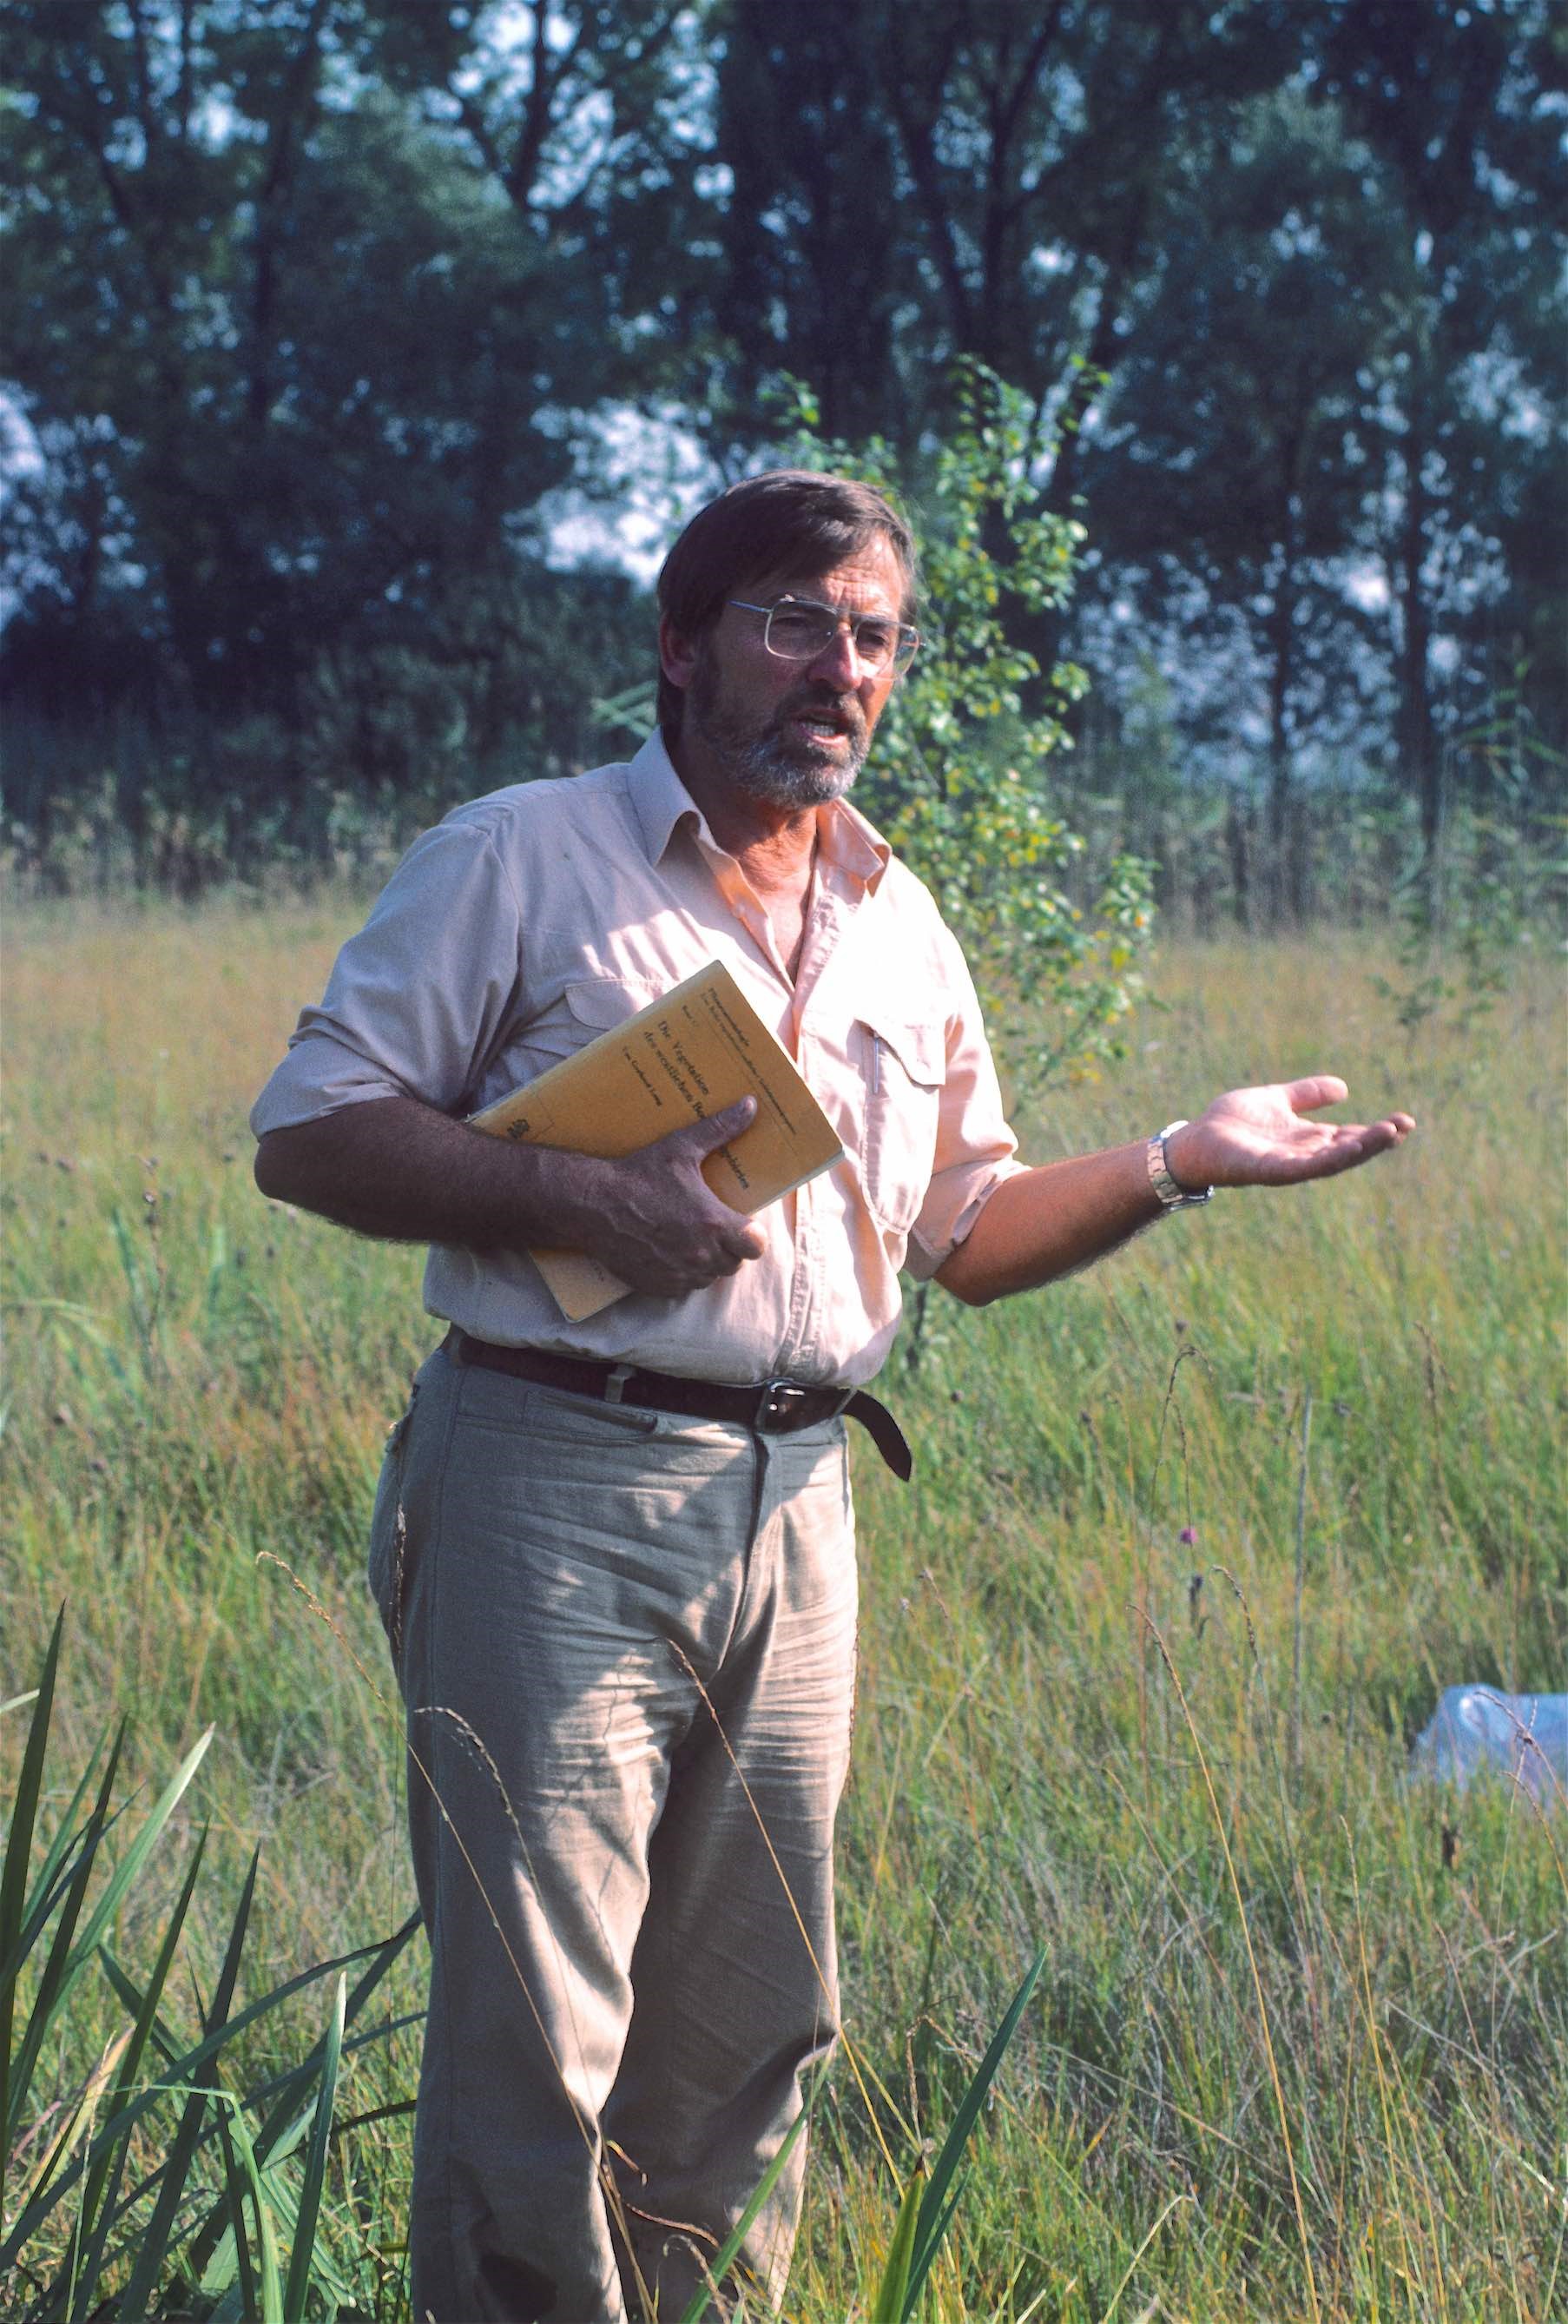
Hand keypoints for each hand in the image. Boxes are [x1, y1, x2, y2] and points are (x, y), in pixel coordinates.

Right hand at [573, 1096, 768, 1296]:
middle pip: (734, 1263)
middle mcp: (701, 1256)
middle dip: (728, 1247)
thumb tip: (751, 1104)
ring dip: (706, 1262)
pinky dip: (681, 1274)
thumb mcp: (681, 1148)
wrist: (592, 1205)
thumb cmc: (639, 1176)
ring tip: (689, 1238)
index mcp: (713, 1224)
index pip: (756, 1246)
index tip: (740, 1223)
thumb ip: (720, 1128)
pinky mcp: (659, 1286)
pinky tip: (668, 1252)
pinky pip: (683, 1288)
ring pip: (709, 1277)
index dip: (751, 1235)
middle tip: (710, 1226)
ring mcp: (680, 1275)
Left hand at [1164, 1077, 1414, 1192]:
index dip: (1375, 1131)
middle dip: (1377, 1140)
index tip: (1403, 1121)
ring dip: (1361, 1149)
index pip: (1348, 1136)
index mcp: (1306, 1139)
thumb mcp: (1276, 1100)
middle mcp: (1302, 1155)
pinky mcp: (1268, 1170)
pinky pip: (1304, 1167)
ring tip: (1389, 1134)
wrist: (1194, 1140)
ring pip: (1332, 1161)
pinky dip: (1329, 1159)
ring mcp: (1287, 1165)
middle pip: (1347, 1150)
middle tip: (1406, 1125)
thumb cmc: (1231, 1122)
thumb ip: (1306, 1095)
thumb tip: (1344, 1088)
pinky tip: (1349, 1148)